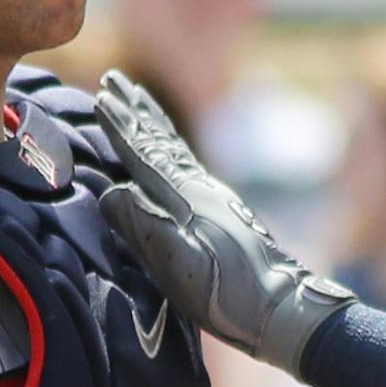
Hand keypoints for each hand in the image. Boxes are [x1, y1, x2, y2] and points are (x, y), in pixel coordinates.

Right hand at [95, 69, 354, 374]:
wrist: (284, 308)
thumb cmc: (231, 297)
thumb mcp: (183, 270)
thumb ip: (149, 229)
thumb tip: (112, 191)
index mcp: (188, 200)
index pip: (146, 154)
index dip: (121, 127)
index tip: (101, 96)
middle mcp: (201, 189)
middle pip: (161, 141)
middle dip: (135, 111)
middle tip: (113, 78)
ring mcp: (213, 198)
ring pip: (175, 148)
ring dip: (153, 122)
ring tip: (138, 99)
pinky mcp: (221, 211)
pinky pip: (187, 164)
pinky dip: (170, 145)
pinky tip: (169, 149)